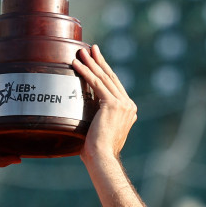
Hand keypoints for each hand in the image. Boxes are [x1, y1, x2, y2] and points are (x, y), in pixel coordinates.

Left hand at [74, 45, 136, 163]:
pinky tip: (76, 64)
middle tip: (92, 48)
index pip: (115, 86)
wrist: (102, 157)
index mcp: (129, 110)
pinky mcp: (113, 104)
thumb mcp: (100, 128)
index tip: (97, 60)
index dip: (105, 71)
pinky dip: (85, 72)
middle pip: (111, 78)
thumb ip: (98, 116)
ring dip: (91, 63)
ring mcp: (123, 104)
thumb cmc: (97, 150)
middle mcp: (129, 105)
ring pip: (104, 78)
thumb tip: (84, 111)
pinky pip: (96, 84)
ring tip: (81, 52)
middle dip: (100, 61)